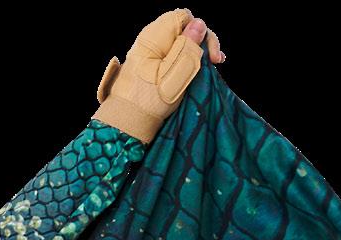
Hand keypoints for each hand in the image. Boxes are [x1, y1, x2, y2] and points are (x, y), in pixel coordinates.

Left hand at [94, 10, 226, 144]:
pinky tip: (195, 69)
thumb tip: (199, 23)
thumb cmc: (149, 99)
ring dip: (195, 53)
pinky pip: (171, 55)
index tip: (212, 55)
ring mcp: (149, 52)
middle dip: (201, 42)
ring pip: (179, 43)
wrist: (125, 122)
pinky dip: (184, 60)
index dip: (201, 31)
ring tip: (211, 65)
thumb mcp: (175, 72)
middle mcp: (150, 38)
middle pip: (183, 29)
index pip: (184, 17)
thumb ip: (188, 46)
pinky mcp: (149, 65)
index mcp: (154, 35)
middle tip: (216, 61)